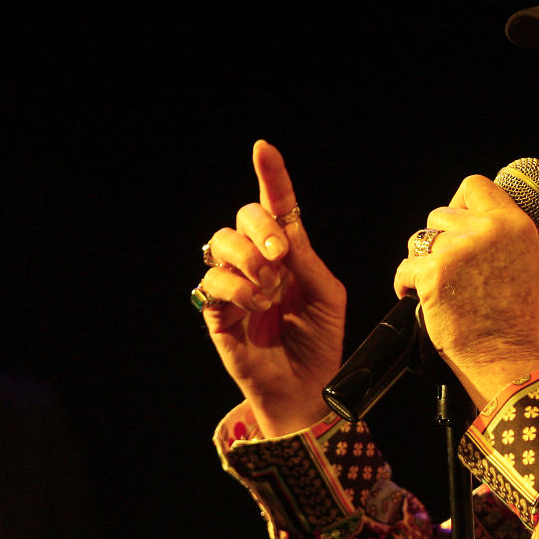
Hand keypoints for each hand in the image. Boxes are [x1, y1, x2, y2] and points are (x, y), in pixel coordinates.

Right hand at [200, 140, 346, 435]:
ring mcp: (234, 284)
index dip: (270, 175)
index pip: (275, 205)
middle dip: (262, 228)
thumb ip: (306, 258)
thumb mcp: (326, 293)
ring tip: (270, 288)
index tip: (263, 149)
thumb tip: (284, 230)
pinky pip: (211, 282)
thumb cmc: (320, 342)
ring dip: (248, 258)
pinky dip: (236, 287)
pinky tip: (255, 304)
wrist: (307, 389)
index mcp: (287, 252)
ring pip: (220, 243)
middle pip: (243, 216)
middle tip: (281, 256)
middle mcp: (257, 261)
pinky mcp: (215, 310)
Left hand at [394, 174, 538, 405]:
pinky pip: (406, 268)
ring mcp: (456, 252)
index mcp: (513, 224)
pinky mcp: (433, 275)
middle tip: (455, 267)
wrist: (510, 361)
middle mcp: (484, 231)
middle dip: (443, 237)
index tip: (463, 221)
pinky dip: (407, 284)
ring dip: (424, 259)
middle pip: (442, 213)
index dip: (463, 201)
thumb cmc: (532, 321)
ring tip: (442, 284)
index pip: (475, 186)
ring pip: (420, 239)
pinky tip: (422, 299)